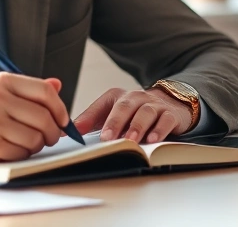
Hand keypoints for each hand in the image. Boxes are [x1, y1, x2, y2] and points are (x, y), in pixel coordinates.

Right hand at [0, 72, 71, 162]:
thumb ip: (28, 90)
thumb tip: (57, 85)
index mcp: (2, 81)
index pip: (45, 92)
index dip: (60, 108)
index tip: (63, 120)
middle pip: (45, 117)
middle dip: (53, 132)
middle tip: (49, 137)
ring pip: (36, 138)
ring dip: (37, 145)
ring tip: (25, 142)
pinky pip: (22, 153)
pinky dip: (22, 154)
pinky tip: (11, 148)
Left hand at [73, 87, 193, 143]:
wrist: (169, 102)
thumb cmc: (134, 111)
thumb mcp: (111, 112)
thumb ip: (90, 120)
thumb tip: (67, 132)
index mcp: (117, 96)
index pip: (102, 105)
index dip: (90, 116)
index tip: (80, 131)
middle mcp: (135, 97)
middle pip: (124, 107)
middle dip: (115, 122)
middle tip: (107, 138)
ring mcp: (154, 105)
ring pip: (145, 113)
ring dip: (137, 127)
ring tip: (131, 140)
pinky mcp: (170, 114)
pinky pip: (165, 120)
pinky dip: (159, 130)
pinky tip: (152, 140)